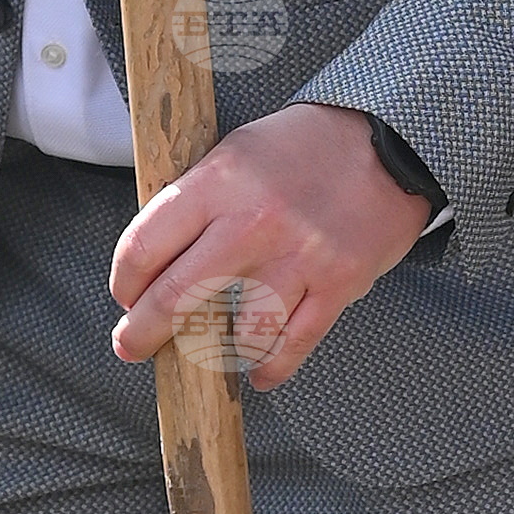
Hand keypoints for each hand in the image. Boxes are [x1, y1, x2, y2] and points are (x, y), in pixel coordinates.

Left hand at [111, 104, 432, 392]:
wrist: (388, 141)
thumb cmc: (304, 146)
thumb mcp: (235, 151)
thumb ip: (196, 199)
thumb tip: (153, 256)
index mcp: (219, 182)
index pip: (145, 245)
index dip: (124, 281)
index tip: (125, 295)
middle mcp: (253, 223)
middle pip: (177, 297)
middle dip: (143, 332)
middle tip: (132, 345)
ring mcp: (299, 258)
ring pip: (237, 334)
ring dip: (212, 355)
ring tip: (203, 355)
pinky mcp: (338, 284)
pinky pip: (293, 344)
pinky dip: (269, 367)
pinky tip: (256, 371)